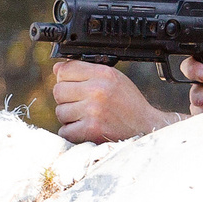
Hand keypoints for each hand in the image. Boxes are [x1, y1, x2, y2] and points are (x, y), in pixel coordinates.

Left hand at [51, 60, 179, 143]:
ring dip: (70, 117)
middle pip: (58, 91)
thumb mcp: (113, 79)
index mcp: (104, 73)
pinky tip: (87, 128)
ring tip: (87, 117)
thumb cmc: (128, 103)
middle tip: (81, 104)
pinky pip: (65, 130)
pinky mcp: (91, 129)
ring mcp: (93, 110)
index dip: (66, 79)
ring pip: (60, 112)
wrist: (146, 127)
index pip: (65, 70)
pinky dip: (72, 132)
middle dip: (66, 99)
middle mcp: (98, 89)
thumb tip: (56, 69)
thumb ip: (86, 71)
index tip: (75, 86)